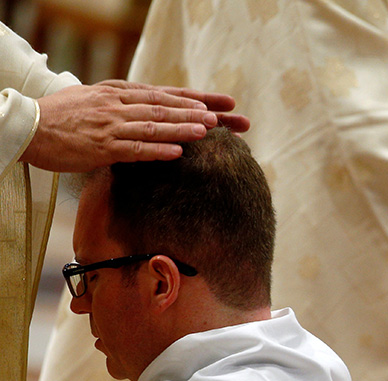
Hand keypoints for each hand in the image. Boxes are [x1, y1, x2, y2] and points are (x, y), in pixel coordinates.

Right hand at [20, 82, 249, 171]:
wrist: (29, 125)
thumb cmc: (65, 116)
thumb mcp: (100, 100)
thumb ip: (128, 103)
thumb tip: (156, 109)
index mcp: (122, 92)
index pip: (168, 94)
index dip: (199, 99)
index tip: (227, 104)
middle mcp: (120, 105)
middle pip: (168, 108)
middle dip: (201, 113)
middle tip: (231, 118)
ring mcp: (112, 125)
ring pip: (155, 125)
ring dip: (183, 129)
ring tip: (210, 131)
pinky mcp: (101, 146)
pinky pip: (134, 148)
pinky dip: (157, 150)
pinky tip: (178, 153)